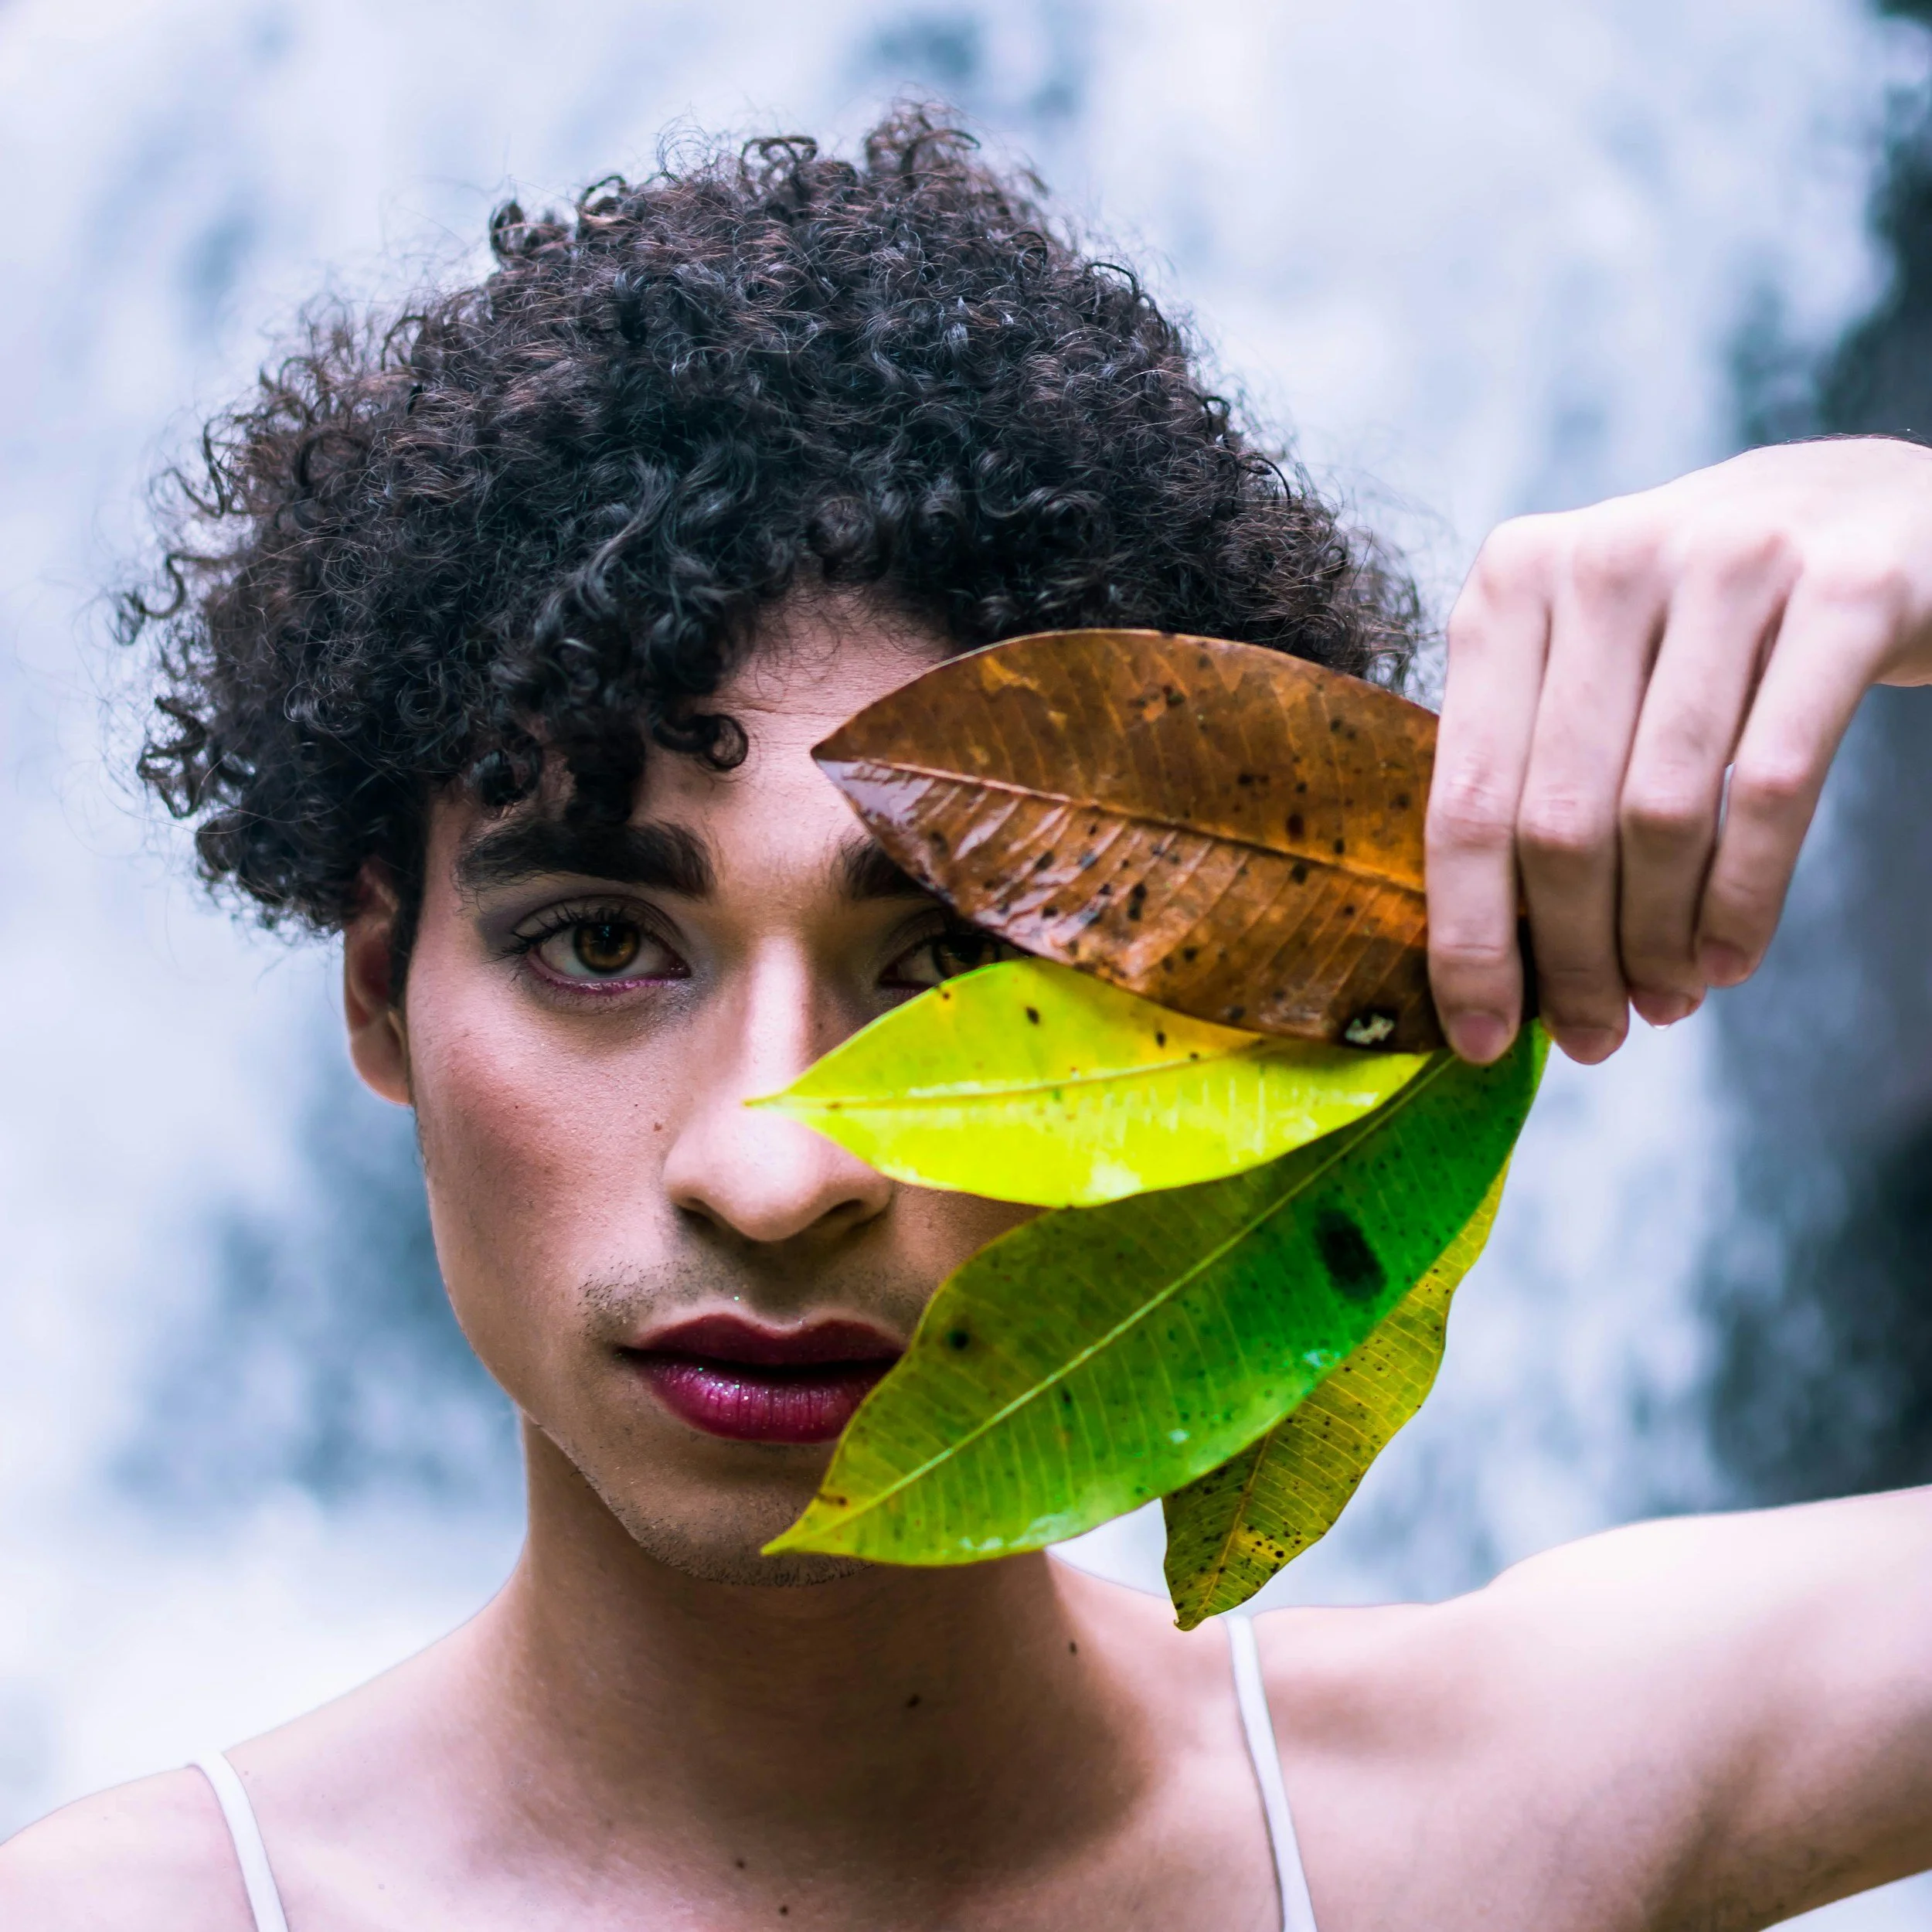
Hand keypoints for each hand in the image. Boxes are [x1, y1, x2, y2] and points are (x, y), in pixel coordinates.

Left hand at [1425, 437, 1931, 1064]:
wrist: (1873, 511)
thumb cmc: (1699, 624)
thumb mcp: (1589, 663)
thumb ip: (1530, 774)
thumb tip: (1492, 963)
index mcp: (1511, 583)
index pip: (1467, 795)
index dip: (1468, 936)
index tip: (1481, 1037)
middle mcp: (1603, 560)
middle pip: (1559, 821)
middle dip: (1570, 958)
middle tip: (1592, 1036)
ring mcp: (1726, 562)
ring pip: (1660, 816)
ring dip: (1657, 941)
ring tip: (1664, 1001)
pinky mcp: (1845, 591)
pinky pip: (1771, 790)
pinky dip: (1743, 900)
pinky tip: (1728, 960)